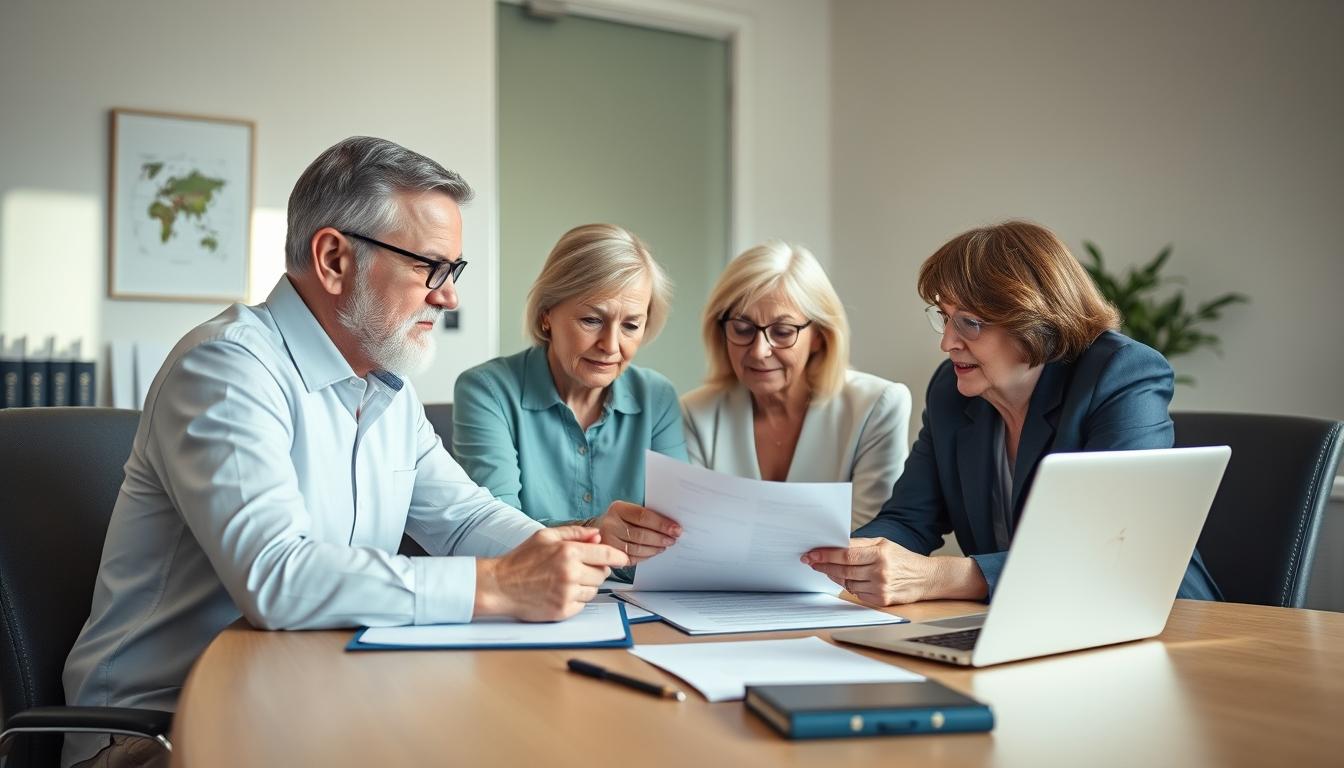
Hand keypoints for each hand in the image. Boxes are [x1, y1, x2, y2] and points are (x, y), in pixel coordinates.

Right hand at [475, 526, 629, 620]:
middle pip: (602, 573)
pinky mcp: (562, 610)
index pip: (606, 554)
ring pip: (594, 590)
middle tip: (579, 568)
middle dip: (595, 570)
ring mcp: (567, 594)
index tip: (623, 560)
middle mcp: (570, 573)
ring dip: (586, 585)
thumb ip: (573, 533)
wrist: (499, 586)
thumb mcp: (544, 537)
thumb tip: (597, 535)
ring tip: (565, 580)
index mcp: (567, 552)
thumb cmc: (520, 560)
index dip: (618, 557)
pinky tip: (560, 592)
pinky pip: (583, 604)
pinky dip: (576, 598)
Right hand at [592, 501, 681, 563]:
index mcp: (617, 509)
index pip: (643, 516)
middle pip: (640, 534)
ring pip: (637, 548)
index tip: (676, 529)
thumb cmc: (619, 519)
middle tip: (673, 539)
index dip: (662, 524)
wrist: (597, 531)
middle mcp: (610, 524)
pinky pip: (631, 559)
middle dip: (660, 538)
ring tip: (664, 546)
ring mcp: (608, 541)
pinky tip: (653, 552)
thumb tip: (670, 525)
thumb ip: (645, 515)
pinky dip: (645, 556)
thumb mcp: (628, 511)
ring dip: (654, 548)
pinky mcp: (610, 555)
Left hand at [801, 537, 937, 605]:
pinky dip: (849, 586)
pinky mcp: (881, 600)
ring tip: (829, 569)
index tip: (811, 554)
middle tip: (811, 561)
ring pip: (847, 582)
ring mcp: (880, 588)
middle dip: (824, 565)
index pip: (846, 554)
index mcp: (880, 553)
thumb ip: (860, 544)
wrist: (926, 578)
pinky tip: (847, 579)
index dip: (826, 555)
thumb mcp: (883, 543)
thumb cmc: (902, 558)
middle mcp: (880, 571)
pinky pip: (856, 593)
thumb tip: (836, 545)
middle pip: (843, 569)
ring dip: (835, 575)